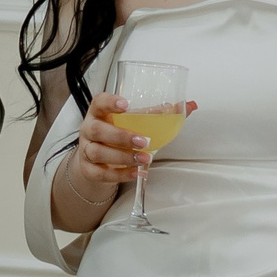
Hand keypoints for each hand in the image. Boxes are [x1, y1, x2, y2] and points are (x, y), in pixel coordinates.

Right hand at [69, 91, 199, 192]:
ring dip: (123, 157)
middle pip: (98, 130)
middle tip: (143, 141)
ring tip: (144, 159)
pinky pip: (101, 173)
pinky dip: (120, 175)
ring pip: (97, 152)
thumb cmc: (117, 135)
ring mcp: (86, 150)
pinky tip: (136, 173)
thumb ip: (159, 114)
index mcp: (100, 113)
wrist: (98, 159)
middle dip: (121, 136)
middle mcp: (89, 129)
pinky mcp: (89, 169)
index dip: (110, 102)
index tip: (125, 104)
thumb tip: (190, 105)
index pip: (99, 102)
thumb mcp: (134, 122)